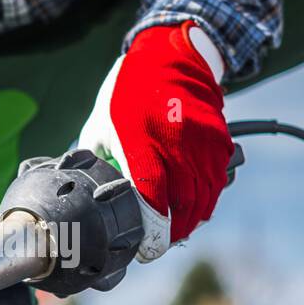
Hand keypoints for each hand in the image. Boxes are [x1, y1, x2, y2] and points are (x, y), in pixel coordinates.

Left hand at [78, 21, 233, 261]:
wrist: (170, 56)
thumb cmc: (128, 91)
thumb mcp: (99, 123)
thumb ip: (95, 160)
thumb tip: (85, 192)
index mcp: (140, 143)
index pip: (152, 200)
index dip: (153, 232)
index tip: (146, 249)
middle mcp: (174, 145)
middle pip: (182, 207)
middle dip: (172, 233)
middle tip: (159, 244)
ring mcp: (201, 143)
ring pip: (204, 198)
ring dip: (192, 220)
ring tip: (177, 230)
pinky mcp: (218, 140)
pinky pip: (218, 181)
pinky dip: (208, 199)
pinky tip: (195, 206)